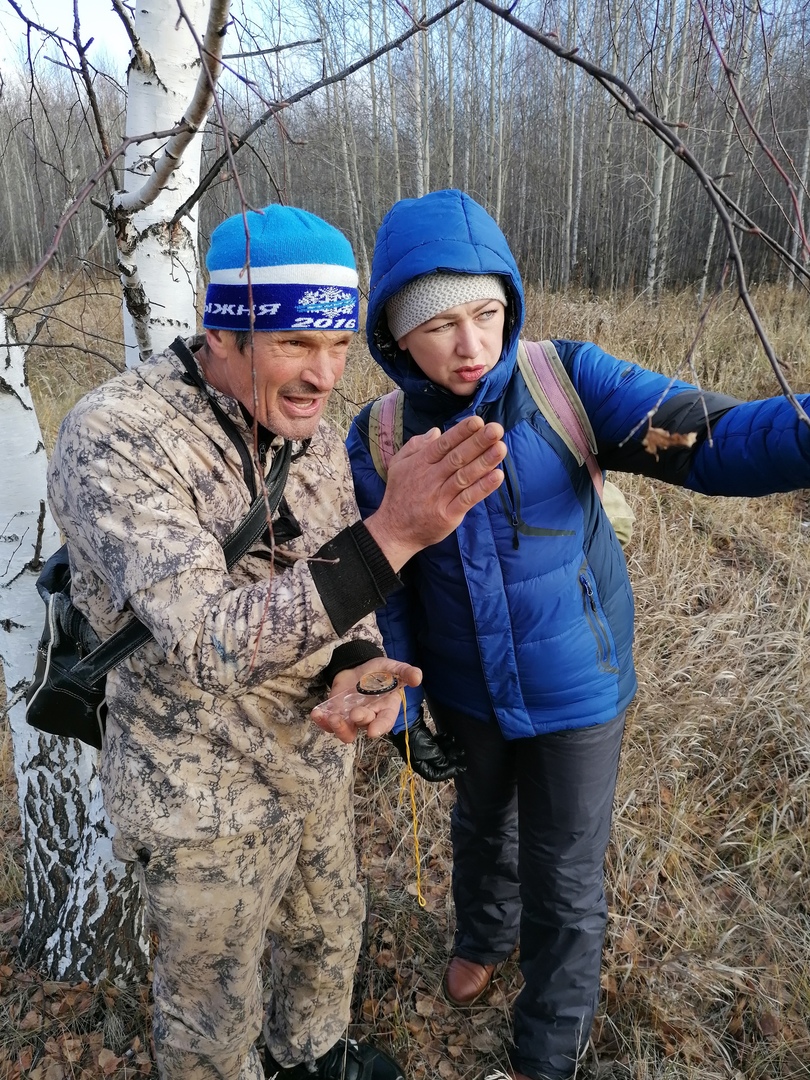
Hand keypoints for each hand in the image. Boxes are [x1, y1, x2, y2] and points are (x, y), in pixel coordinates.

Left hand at [310, 658, 421, 744]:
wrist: (358, 668)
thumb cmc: (378, 672)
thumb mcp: (393, 668)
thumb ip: (405, 672)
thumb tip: (418, 677)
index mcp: (386, 709)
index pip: (385, 722)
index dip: (380, 727)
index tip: (373, 731)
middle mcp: (369, 717)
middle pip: (365, 726)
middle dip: (360, 720)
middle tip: (354, 713)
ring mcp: (351, 718)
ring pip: (346, 732)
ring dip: (339, 728)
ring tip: (332, 717)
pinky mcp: (336, 714)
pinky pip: (328, 724)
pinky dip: (321, 721)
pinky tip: (316, 713)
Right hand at [365, 416, 505, 570]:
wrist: (394, 531)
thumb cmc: (398, 495)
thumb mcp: (398, 465)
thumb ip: (415, 446)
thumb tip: (436, 431)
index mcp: (420, 463)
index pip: (444, 444)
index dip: (461, 432)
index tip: (478, 421)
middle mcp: (431, 478)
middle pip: (457, 457)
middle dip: (478, 442)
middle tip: (496, 429)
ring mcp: (440, 497)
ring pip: (465, 476)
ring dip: (484, 462)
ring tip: (501, 448)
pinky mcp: (448, 515)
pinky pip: (467, 499)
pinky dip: (483, 488)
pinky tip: (497, 476)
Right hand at [389, 710, 465, 781]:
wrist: (406, 721)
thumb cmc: (416, 738)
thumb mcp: (430, 751)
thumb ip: (440, 760)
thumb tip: (446, 765)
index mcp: (419, 766)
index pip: (435, 775)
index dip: (448, 773)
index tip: (459, 768)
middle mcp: (421, 759)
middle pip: (438, 763)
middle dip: (450, 758)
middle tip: (462, 753)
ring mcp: (422, 748)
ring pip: (438, 751)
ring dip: (448, 747)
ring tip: (454, 740)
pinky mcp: (424, 739)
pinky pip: (436, 743)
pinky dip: (442, 740)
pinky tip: (448, 736)